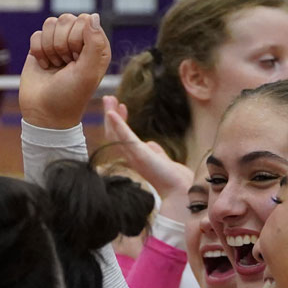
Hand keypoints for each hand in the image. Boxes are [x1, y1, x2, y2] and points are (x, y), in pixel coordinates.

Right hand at [19, 13, 110, 129]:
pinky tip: (44, 66)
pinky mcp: (41, 48)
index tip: (75, 60)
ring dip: (49, 47)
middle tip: (65, 64)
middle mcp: (79, 41)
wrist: (44, 113)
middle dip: (61, 43)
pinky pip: (36, 35)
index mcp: (96, 45)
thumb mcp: (88, 71)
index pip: (84, 20)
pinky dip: (37, 52)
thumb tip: (92, 16)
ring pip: (50, 24)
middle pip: (66, 19)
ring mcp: (59, 43)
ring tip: (55, 65)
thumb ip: (95, 42)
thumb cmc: (71, 95)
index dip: (76, 39)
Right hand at [100, 96, 192, 222]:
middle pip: (115, 132)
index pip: (123, 136)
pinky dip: (117, 124)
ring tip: (108, 99)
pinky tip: (111, 113)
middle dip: (111, 114)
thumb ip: (156, 151)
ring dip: (111, 115)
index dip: (121, 120)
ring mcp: (133, 154)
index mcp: (136, 156)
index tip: (122, 106)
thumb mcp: (164, 160)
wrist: (180, 190)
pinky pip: (124, 137)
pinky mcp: (137, 153)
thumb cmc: (174, 179)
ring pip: (115, 132)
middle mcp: (131, 155)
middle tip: (108, 98)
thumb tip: (151, 144)